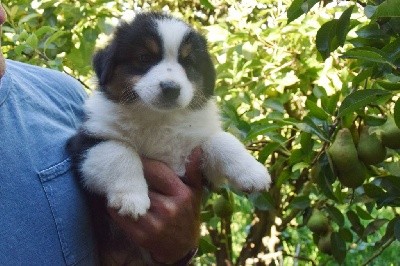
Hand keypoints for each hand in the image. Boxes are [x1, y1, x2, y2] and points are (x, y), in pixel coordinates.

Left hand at [108, 148, 202, 263]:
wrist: (182, 247)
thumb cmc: (188, 214)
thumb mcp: (196, 192)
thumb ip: (194, 171)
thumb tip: (197, 149)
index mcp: (181, 195)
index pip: (157, 171)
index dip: (144, 162)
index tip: (136, 156)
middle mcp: (168, 209)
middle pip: (140, 183)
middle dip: (132, 175)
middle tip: (123, 167)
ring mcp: (154, 224)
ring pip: (128, 197)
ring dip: (121, 189)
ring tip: (118, 182)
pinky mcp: (140, 236)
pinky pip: (119, 214)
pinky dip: (115, 205)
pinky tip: (117, 200)